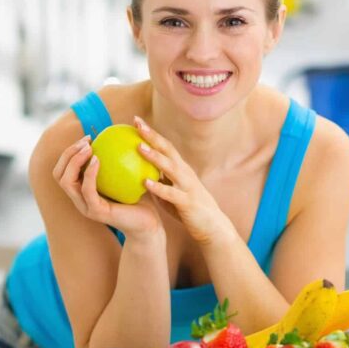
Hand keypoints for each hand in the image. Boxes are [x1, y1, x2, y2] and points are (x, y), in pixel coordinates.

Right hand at [52, 135, 163, 238]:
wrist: (148, 222)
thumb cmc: (138, 196)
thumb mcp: (126, 173)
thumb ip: (117, 157)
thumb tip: (118, 131)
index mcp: (82, 190)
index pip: (63, 169)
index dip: (70, 152)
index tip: (88, 138)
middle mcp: (79, 199)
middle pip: (59, 174)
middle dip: (68, 154)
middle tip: (85, 142)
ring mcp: (85, 206)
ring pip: (66, 182)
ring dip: (74, 161)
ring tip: (88, 149)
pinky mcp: (95, 212)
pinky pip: (87, 190)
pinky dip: (89, 173)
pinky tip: (98, 160)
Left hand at [134, 116, 234, 245]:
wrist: (212, 227)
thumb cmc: (188, 208)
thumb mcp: (171, 191)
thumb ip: (159, 180)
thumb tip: (136, 173)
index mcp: (180, 168)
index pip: (165, 145)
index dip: (151, 132)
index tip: (136, 120)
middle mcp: (185, 172)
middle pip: (168, 149)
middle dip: (152, 135)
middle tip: (137, 124)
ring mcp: (187, 186)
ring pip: (170, 167)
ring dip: (155, 156)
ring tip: (139, 147)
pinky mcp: (188, 201)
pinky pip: (171, 193)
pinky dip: (158, 187)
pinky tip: (145, 182)